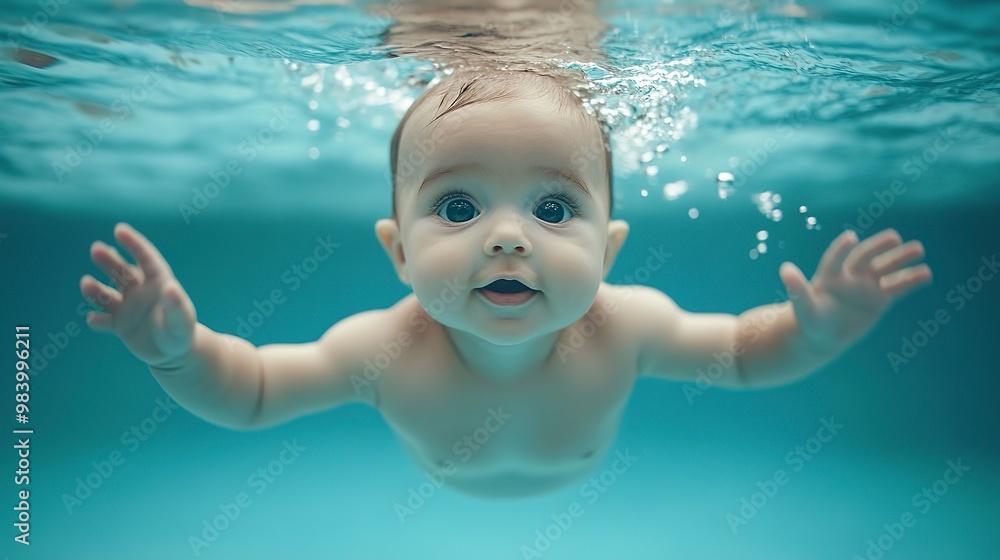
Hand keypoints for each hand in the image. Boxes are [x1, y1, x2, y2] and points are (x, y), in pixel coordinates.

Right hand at [80, 223, 197, 368]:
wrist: (174, 353)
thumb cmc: (181, 331)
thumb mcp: (182, 320)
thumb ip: (177, 305)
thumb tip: (170, 288)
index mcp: (158, 282)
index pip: (145, 258)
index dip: (133, 243)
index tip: (119, 229)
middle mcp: (139, 291)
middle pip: (121, 272)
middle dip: (109, 260)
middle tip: (96, 249)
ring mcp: (127, 307)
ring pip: (107, 294)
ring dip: (95, 289)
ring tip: (86, 284)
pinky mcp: (119, 325)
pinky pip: (104, 321)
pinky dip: (98, 320)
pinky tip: (94, 319)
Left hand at [778, 229, 931, 349]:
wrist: (824, 335)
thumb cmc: (810, 319)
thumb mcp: (803, 307)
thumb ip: (797, 289)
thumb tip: (784, 269)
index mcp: (829, 274)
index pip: (836, 258)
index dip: (842, 249)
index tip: (851, 237)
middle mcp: (850, 275)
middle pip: (865, 257)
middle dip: (879, 247)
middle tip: (894, 238)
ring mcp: (867, 285)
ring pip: (885, 268)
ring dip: (901, 258)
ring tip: (918, 249)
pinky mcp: (880, 298)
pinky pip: (897, 286)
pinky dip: (911, 280)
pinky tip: (926, 273)